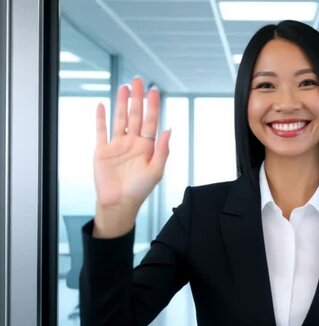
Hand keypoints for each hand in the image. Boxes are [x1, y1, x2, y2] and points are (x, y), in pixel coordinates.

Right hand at [93, 78, 170, 236]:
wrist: (118, 204)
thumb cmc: (139, 190)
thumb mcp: (156, 171)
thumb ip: (163, 150)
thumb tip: (169, 129)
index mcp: (147, 147)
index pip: (151, 121)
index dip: (152, 106)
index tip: (154, 91)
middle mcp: (133, 143)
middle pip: (135, 115)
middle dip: (137, 98)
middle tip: (139, 81)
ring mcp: (117, 145)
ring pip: (120, 119)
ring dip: (121, 103)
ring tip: (124, 87)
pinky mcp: (102, 150)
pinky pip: (101, 131)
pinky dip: (101, 118)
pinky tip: (103, 106)